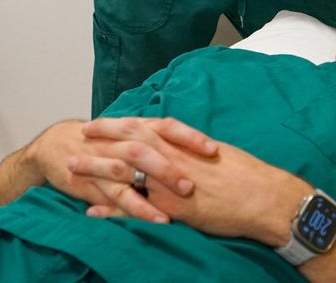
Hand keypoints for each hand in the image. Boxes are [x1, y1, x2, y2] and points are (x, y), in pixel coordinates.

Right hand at [29, 117, 218, 223]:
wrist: (56, 146)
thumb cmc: (100, 141)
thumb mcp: (128, 134)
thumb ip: (157, 139)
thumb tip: (193, 149)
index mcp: (134, 127)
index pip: (166, 126)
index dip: (189, 136)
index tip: (214, 149)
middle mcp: (120, 141)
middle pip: (149, 148)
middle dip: (172, 164)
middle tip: (196, 181)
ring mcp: (105, 161)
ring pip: (132, 171)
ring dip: (158, 185)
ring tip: (183, 199)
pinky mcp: (92, 182)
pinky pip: (117, 197)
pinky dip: (137, 208)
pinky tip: (156, 219)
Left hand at [87, 141, 310, 247]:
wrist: (264, 197)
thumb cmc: (248, 176)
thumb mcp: (218, 154)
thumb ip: (195, 152)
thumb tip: (187, 150)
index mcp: (182, 143)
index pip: (144, 126)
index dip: (120, 123)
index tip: (103, 121)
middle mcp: (171, 157)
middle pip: (126, 141)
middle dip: (101, 137)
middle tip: (79, 134)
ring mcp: (168, 182)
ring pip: (123, 171)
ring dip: (95, 169)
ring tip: (71, 167)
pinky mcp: (171, 208)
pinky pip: (134, 208)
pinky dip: (111, 210)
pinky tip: (92, 212)